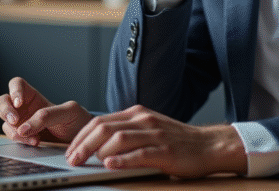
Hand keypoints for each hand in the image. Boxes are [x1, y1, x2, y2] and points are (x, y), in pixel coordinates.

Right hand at [0, 77, 92, 145]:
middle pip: (3, 101)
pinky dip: (20, 140)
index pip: (16, 84)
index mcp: (34, 96)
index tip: (19, 102)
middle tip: (15, 120)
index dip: (14, 90)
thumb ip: (47, 115)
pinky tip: (34, 142)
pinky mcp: (23, 137)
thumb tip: (23, 127)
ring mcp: (22, 123)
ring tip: (33, 137)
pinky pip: (12, 137)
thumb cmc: (76, 120)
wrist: (81, 141)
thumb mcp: (68, 112)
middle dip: (6, 110)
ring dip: (14, 130)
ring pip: (5, 122)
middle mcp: (25, 108)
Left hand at [65, 105, 246, 177]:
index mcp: (136, 114)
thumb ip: (126, 132)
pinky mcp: (165, 151)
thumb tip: (97, 145)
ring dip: (96, 151)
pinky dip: (122, 160)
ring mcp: (154, 135)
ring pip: (118, 138)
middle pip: (104, 127)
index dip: (81, 136)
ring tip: (84, 162)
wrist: (208, 145)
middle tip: (71, 158)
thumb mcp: (148, 129)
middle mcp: (143, 120)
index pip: (99, 121)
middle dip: (83, 143)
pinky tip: (109, 165)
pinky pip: (139, 154)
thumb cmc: (176, 140)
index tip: (70, 150)